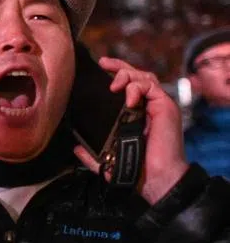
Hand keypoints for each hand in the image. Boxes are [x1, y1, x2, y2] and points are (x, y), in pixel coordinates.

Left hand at [73, 57, 188, 204]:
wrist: (153, 179)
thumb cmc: (135, 170)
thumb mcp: (107, 160)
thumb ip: (91, 154)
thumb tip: (76, 147)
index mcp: (136, 115)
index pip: (128, 86)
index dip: (116, 73)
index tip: (101, 67)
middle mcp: (148, 107)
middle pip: (137, 76)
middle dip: (120, 66)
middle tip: (104, 63)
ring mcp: (158, 106)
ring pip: (145, 77)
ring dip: (128, 74)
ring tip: (114, 85)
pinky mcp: (165, 107)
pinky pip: (152, 86)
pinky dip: (137, 87)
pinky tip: (127, 98)